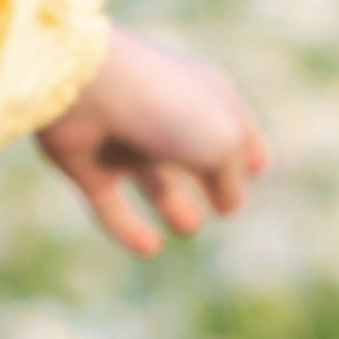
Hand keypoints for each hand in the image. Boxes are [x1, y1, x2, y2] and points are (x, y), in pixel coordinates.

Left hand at [36, 25, 267, 257]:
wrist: (81, 88)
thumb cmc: (163, 107)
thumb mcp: (221, 143)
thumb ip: (233, 178)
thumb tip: (230, 204)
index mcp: (202, 97)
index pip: (234, 125)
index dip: (248, 149)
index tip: (258, 170)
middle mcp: (163, 117)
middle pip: (192, 154)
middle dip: (210, 179)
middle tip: (226, 210)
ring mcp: (123, 141)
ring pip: (152, 178)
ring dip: (172, 203)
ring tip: (188, 227)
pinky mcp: (86, 167)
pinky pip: (110, 205)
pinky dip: (128, 228)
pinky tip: (150, 249)